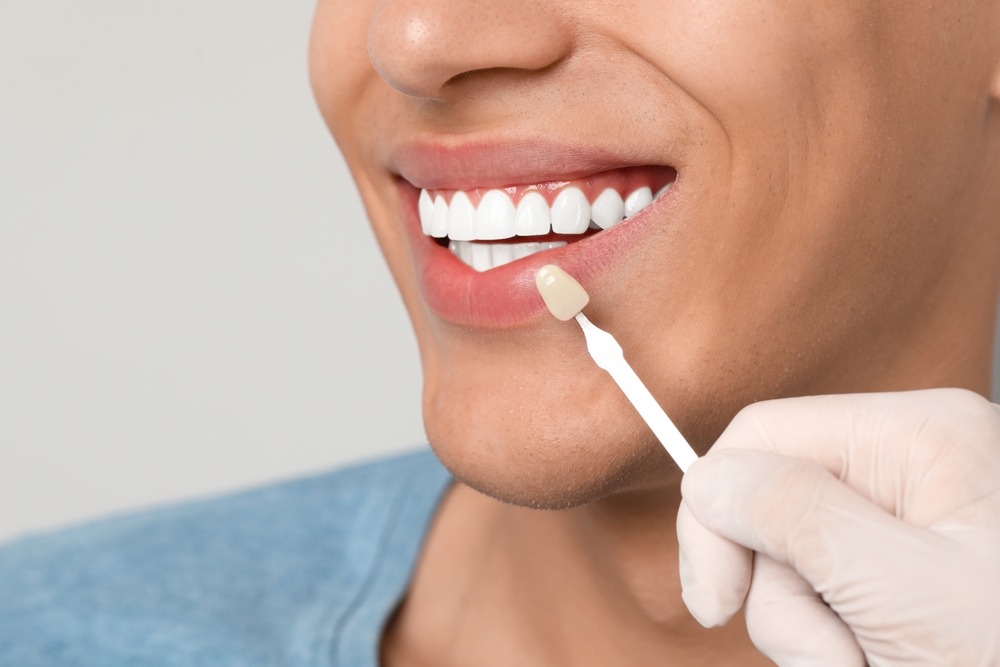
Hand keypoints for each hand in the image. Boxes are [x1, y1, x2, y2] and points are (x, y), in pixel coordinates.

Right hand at [676, 389, 999, 665]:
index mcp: (918, 437)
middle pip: (771, 510)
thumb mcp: (905, 593)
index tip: (714, 603)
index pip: (762, 436)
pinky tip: (880, 663)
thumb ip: (797, 517)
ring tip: (876, 664)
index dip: (716, 513)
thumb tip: (707, 479)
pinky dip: (835, 648)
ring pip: (790, 570)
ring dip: (813, 635)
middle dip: (786, 597)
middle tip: (840, 653)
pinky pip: (820, 605)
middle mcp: (907, 470)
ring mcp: (902, 529)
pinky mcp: (896, 581)